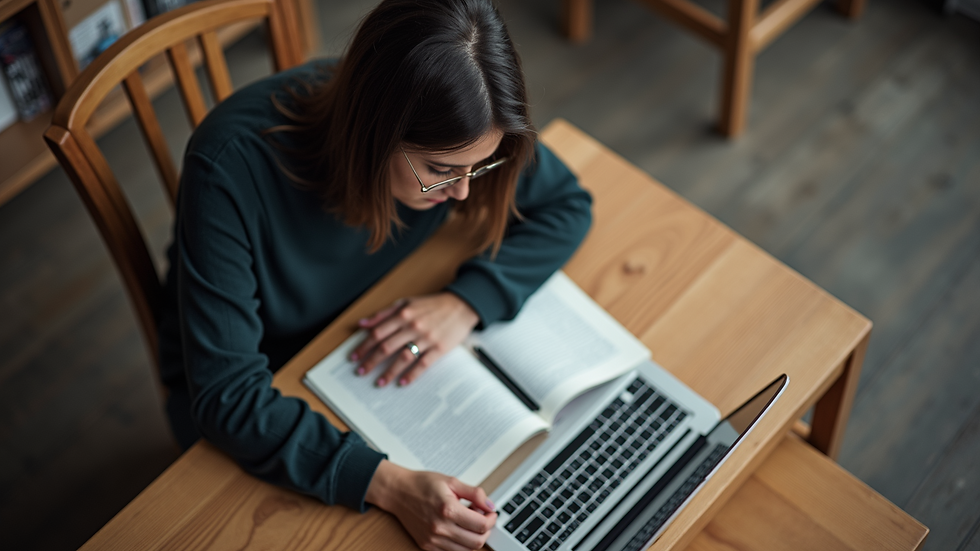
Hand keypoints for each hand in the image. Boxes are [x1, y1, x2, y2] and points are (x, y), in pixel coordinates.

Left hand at [351, 292, 479, 386]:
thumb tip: (362, 324)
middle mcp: (413, 326)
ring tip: (379, 382)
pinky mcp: (439, 348)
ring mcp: (426, 338)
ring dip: (389, 372)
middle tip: (360, 372)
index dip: (363, 346)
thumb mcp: (406, 302)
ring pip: (402, 357)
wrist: (461, 306)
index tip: (354, 357)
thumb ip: (384, 313)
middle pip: (386, 347)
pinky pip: (423, 364)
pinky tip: (402, 382)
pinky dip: (412, 374)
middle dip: (371, 362)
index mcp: (403, 314)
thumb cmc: (432, 305)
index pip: (377, 333)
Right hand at [366, 460, 496, 550]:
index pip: (481, 525)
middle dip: (485, 531)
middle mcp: (440, 527)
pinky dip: (460, 544)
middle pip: (477, 542)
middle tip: (483, 518)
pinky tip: (458, 529)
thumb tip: (490, 506)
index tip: (491, 513)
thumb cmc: (422, 484)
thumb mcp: (452, 481)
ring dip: (473, 538)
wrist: (398, 492)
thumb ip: (475, 493)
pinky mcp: (427, 546)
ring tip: (468, 523)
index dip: (492, 519)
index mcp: (448, 509)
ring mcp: (433, 539)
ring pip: (466, 550)